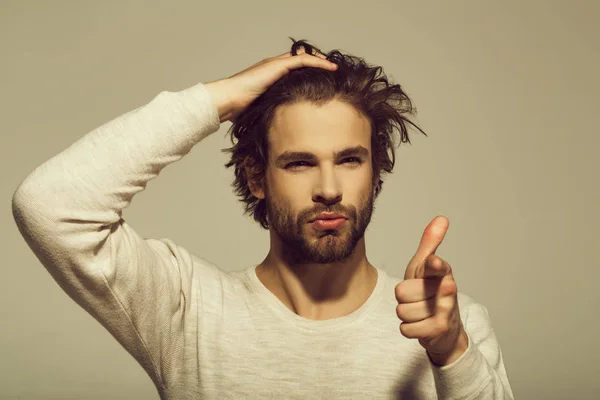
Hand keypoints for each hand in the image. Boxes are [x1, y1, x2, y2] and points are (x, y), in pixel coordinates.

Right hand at [205, 45, 337, 122]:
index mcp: (268, 75)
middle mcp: (272, 66)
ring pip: (304, 57)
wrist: (227, 100)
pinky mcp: (277, 66)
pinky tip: (332, 68)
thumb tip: (277, 130)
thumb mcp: (259, 111)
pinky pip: (304, 60)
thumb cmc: (237, 109)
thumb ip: (268, 113)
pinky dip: (319, 63)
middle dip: (316, 63)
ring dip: (321, 61)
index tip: (321, 79)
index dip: (307, 71)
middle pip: (300, 59)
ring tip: (335, 68)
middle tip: (332, 72)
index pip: (292, 68)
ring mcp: (275, 64)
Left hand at [395, 216, 467, 365]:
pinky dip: (409, 329)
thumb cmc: (430, 292)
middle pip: (401, 292)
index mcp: (441, 272)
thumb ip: (429, 244)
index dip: (434, 266)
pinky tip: (421, 326)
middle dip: (404, 298)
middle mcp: (446, 288)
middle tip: (418, 299)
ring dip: (407, 315)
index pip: (435, 266)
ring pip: (402, 311)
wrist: (446, 330)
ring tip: (421, 313)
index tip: (434, 262)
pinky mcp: (439, 329)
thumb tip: (442, 218)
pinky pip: (405, 329)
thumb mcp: (425, 267)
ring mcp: (445, 310)